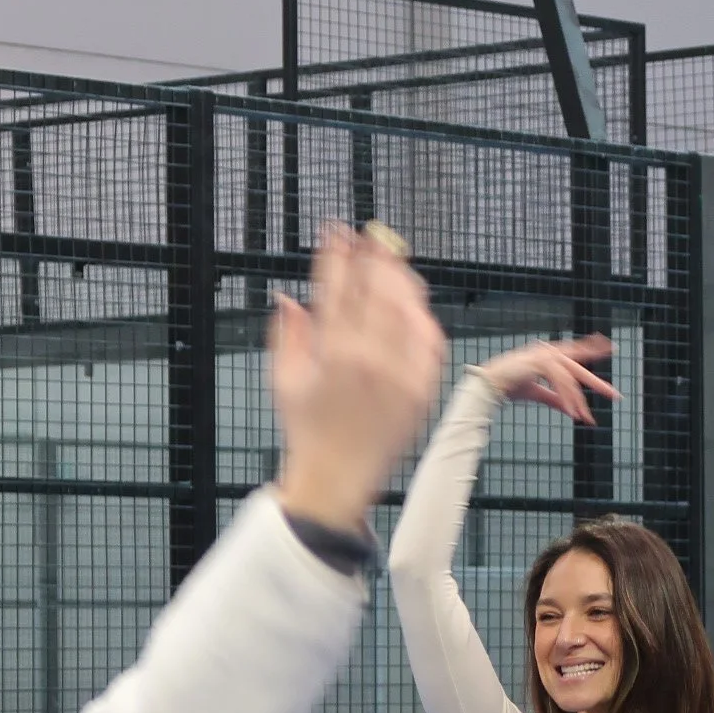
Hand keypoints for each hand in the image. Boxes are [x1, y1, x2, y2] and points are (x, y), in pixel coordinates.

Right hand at [271, 226, 446, 532]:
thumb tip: (287, 296)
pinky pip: (429, 342)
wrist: (337, 480)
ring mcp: (399, 374)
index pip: (336, 287)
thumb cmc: (308, 432)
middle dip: (373, 256)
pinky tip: (415, 305)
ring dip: (400, 279)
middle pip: (376, 289)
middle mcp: (369, 359)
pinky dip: (423, 318)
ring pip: (407, 309)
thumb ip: (287, 333)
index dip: (336, 254)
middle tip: (372, 236)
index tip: (336, 232)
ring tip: (394, 261)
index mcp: (332, 353)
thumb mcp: (284, 381)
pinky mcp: (421, 390)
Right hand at [476, 335, 619, 424]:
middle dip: (597, 383)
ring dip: (577, 402)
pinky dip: (567, 400)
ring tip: (585, 419)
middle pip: (578, 368)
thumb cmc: (511, 385)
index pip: (576, 352)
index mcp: (549, 354)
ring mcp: (545, 355)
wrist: (490, 383)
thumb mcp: (538, 393)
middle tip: (615, 395)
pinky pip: (560, 384)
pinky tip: (573, 413)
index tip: (608, 346)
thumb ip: (556, 399)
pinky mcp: (540, 364)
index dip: (592, 349)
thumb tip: (573, 410)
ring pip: (570, 381)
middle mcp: (549, 352)